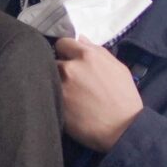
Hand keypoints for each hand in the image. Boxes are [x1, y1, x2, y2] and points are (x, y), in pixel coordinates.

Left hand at [53, 36, 142, 152]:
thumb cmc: (123, 96)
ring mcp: (59, 86)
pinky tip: (55, 101)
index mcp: (87, 55)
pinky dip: (47, 95)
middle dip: (57, 66)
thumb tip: (80, 39)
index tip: (67, 59)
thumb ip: (96, 51)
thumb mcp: (116, 68)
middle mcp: (69, 68)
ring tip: (64, 92)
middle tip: (67, 79)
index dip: (64, 51)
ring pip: (45, 77)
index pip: (62, 43)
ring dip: (51, 81)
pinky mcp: (52, 103)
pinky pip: (44, 93)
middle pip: (51, 59)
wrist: (121, 128)